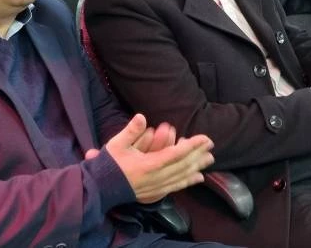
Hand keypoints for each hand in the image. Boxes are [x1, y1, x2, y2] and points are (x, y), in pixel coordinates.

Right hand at [98, 114, 214, 203]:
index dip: (191, 146)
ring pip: (182, 177)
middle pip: (183, 166)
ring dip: (197, 167)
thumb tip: (142, 116)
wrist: (99, 190)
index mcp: (148, 165)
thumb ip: (131, 131)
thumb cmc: (108, 165)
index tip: (204, 138)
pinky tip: (198, 177)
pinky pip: (176, 187)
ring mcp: (156, 187)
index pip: (176, 154)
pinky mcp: (155, 194)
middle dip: (198, 155)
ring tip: (210, 159)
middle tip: (211, 145)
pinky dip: (188, 181)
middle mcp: (155, 178)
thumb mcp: (116, 144)